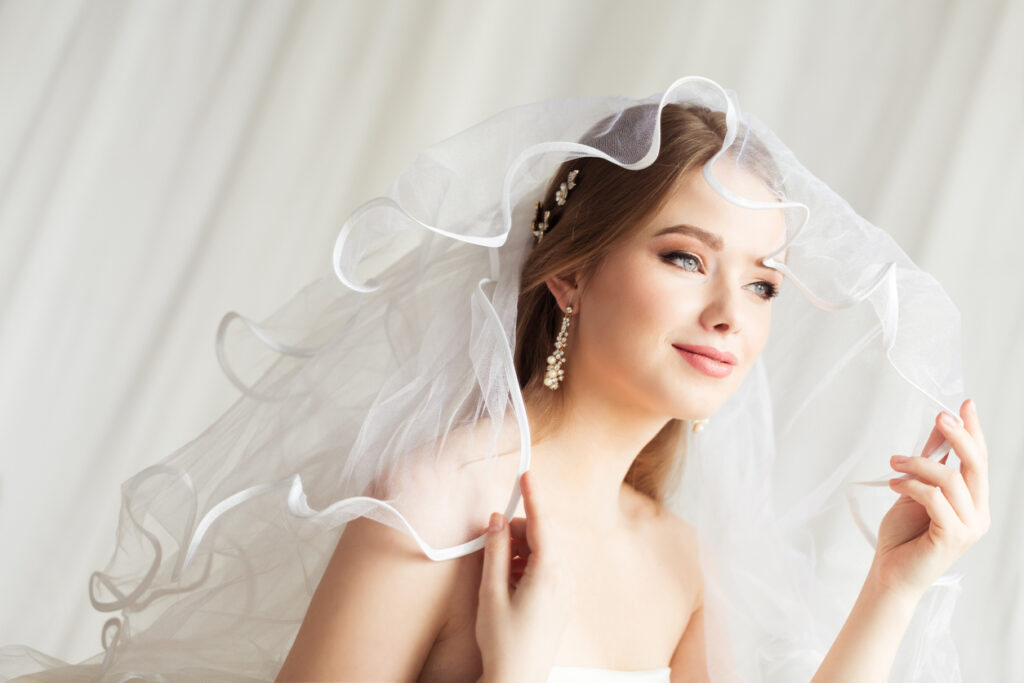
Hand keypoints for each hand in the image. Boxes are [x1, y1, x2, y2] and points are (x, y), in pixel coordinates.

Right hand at [475, 469, 574, 682]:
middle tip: (490, 549)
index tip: (527, 474)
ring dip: (518, 554)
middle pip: (539, 538)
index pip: (540, 523)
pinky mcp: (561, 602)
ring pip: (541, 554)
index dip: (532, 497)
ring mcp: (565, 591)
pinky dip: (526, 568)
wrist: (518, 681)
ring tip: (497, 577)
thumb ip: (495, 551)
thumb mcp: (491, 592)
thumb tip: (497, 520)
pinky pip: (545, 571)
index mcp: (548, 572)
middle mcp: (563, 578)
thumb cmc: (503, 641)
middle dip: (514, 535)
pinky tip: (508, 586)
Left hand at [872, 398, 990, 599]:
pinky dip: (913, 485)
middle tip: (939, 417)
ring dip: (918, 464)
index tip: (965, 403)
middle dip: (958, 435)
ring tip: (894, 463)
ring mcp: (969, 527)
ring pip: (951, 479)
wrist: (889, 573)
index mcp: (973, 502)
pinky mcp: (953, 537)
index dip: (974, 430)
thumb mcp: (915, 489)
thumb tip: (937, 428)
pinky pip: (936, 498)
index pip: (979, 459)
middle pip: (976, 465)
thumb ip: (930, 462)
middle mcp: (978, 514)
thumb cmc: (903, 536)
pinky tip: (895, 483)